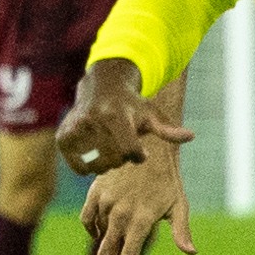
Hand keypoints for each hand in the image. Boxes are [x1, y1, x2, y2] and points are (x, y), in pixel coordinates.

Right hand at [56, 58, 190, 174]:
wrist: (101, 87)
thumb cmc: (131, 105)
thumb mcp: (151, 114)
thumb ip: (168, 130)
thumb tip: (191, 136)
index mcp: (116, 114)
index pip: (130, 151)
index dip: (138, 156)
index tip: (140, 151)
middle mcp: (93, 118)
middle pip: (113, 160)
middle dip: (122, 160)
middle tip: (123, 149)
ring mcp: (76, 127)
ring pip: (96, 166)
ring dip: (106, 164)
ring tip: (110, 149)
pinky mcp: (63, 136)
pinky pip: (78, 167)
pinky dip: (87, 167)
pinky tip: (94, 155)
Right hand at [79, 147, 194, 254]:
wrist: (149, 145)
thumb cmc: (168, 179)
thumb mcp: (179, 204)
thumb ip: (181, 230)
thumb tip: (191, 252)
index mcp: (142, 220)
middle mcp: (121, 214)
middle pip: (106, 253)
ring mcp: (106, 203)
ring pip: (99, 236)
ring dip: (103, 249)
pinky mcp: (95, 192)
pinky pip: (87, 219)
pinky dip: (92, 229)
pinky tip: (100, 235)